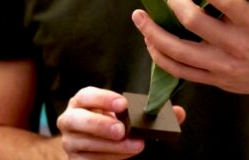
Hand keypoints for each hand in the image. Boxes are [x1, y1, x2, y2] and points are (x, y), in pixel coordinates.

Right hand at [56, 86, 185, 159]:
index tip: (123, 104)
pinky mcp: (74, 159)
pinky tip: (124, 156)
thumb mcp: (128, 113)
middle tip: (122, 130)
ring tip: (133, 146)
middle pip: (78, 120)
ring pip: (84, 144)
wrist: (96, 142)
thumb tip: (179, 113)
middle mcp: (70, 119)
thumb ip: (151, 111)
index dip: (103, 99)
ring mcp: (70, 141)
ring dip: (110, 146)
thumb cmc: (114, 121)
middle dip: (101, 125)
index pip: (86, 95)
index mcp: (82, 101)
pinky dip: (107, 158)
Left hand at [132, 0, 248, 103]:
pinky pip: (178, 71)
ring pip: (178, 51)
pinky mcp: (214, 81)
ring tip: (139, 17)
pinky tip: (150, 41)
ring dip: (153, 32)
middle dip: (176, 2)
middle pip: (194, 21)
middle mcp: (237, 45)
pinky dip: (160, 55)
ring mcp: (223, 66)